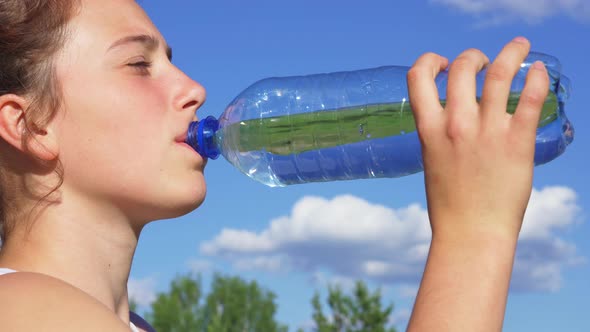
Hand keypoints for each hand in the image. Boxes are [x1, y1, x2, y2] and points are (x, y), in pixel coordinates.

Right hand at [407, 37, 549, 239]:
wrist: (470, 234)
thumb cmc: (450, 204)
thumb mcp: (432, 160)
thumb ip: (439, 133)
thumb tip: (453, 115)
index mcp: (429, 129)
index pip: (418, 76)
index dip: (430, 61)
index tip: (442, 64)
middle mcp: (456, 125)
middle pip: (462, 67)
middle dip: (472, 56)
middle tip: (483, 63)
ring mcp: (487, 132)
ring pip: (498, 73)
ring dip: (510, 52)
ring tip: (519, 47)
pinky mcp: (517, 142)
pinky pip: (530, 98)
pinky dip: (537, 78)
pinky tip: (539, 71)